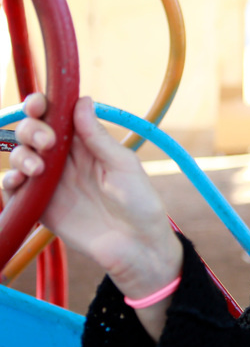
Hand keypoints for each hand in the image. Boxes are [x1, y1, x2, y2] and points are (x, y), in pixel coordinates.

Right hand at [3, 94, 181, 297]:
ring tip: (38, 169)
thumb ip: (98, 137)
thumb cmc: (140, 203)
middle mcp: (64, 160)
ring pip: (19, 157)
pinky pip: (13, 189)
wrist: (137, 246)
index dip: (42, 105)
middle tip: (47, 143)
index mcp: (86, 144)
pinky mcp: (40, 206)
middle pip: (31, 133)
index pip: (56, 116)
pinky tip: (20, 182)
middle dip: (31, 130)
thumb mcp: (123, 166)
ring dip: (21, 156)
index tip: (39, 104)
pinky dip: (9, 181)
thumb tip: (82, 100)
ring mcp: (50, 182)